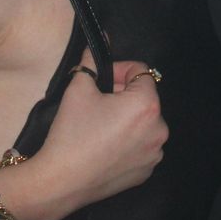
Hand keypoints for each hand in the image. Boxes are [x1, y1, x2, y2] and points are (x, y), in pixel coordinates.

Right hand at [11, 51, 166, 219]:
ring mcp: (154, 154)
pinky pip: (142, 146)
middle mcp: (159, 129)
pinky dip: (129, 141)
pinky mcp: (145, 172)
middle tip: (97, 103)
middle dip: (123, 95)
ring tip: (100, 125)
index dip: (119, 71)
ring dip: (127, 118)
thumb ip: (93, 59)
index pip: (141, 72)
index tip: (99, 81)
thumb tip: (102, 39)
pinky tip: (106, 146)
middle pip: (144, 98)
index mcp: (147, 105)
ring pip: (143, 123)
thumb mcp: (79, 87)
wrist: (61, 180)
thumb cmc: (72, 132)